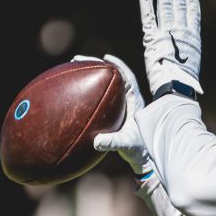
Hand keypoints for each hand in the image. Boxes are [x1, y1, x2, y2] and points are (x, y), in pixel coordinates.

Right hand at [74, 54, 151, 174]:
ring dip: (90, 77)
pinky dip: (87, 94)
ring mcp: (121, 106)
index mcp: (135, 101)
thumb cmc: (138, 150)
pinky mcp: (114, 114)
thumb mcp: (127, 145)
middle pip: (112, 77)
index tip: (106, 58)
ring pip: (105, 86)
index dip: (118, 65)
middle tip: (78, 60)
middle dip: (95, 66)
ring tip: (73, 71)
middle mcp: (127, 100)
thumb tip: (96, 142)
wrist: (142, 158)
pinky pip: (99, 99)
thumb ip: (113, 142)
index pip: (127, 77)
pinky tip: (72, 96)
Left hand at [139, 0, 202, 94]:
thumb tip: (183, 58)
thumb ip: (187, 55)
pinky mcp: (153, 38)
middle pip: (180, 3)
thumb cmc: (183, 86)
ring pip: (167, 5)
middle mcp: (181, 33)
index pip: (192, 11)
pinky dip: (146, 3)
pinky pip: (148, 17)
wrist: (176, 90)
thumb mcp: (189, 68)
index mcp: (192, 39)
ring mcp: (168, 33)